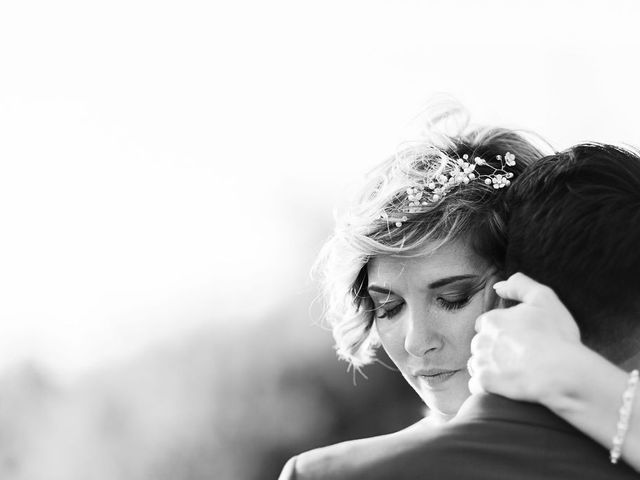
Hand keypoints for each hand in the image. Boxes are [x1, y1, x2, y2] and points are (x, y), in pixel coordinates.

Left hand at [468, 273, 581, 402]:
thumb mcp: (544, 298)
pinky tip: (503, 387)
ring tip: (513, 372)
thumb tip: (498, 286)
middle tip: (519, 357)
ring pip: (477, 364)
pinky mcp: (484, 384)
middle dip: (494, 349)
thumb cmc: (556, 336)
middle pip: (481, 344)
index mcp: (491, 320)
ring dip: (489, 367)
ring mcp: (481, 363)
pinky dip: (486, 387)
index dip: (503, 330)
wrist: (562, 373)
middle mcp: (480, 340)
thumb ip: (519, 285)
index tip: (520, 339)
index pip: (487, 324)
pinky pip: (477, 385)